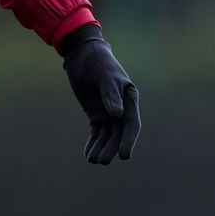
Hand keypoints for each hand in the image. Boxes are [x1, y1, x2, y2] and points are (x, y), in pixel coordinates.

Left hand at [58, 25, 140, 164]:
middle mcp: (122, 108)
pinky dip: (93, 143)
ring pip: (107, 135)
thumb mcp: (104, 74)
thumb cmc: (98, 61)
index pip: (132, 123)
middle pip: (119, 133)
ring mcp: (109, 112)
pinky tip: (88, 154)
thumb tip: (117, 114)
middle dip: (112, 148)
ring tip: (93, 160)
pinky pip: (97, 132)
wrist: (82, 54)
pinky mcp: (96, 114)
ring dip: (102, 148)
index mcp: (129, 98)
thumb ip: (110, 93)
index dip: (129, 140)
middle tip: (102, 161)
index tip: (124, 155)